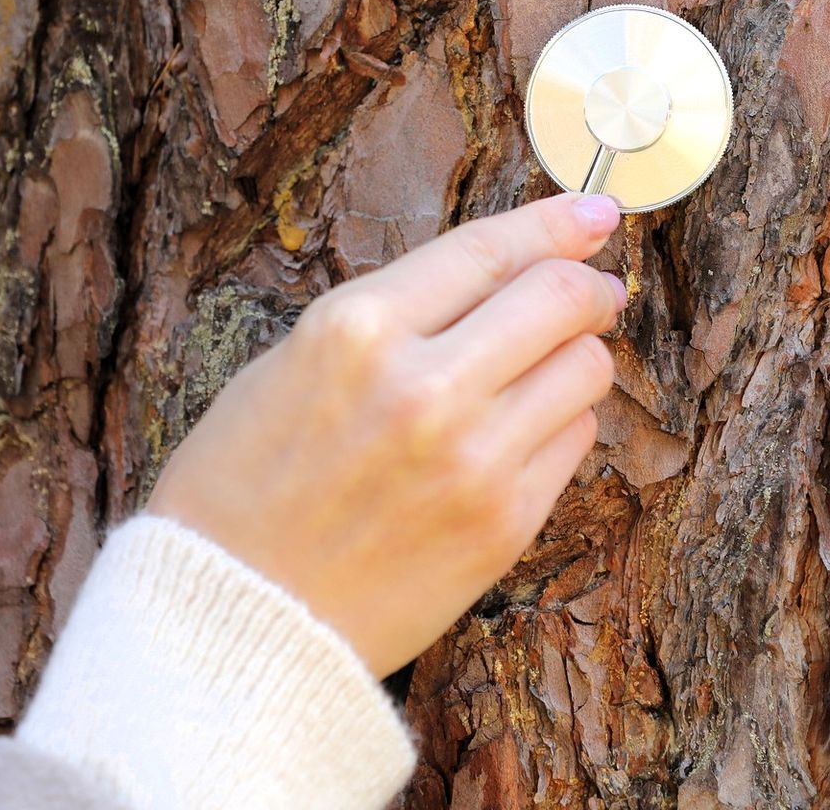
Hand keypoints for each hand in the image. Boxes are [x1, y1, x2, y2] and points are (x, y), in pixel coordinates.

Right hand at [146, 192, 625, 676]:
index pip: (491, 249)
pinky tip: (522, 432)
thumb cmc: (246, 487)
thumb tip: (504, 269)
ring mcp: (473, 459)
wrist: (235, 618)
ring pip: (585, 368)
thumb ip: (400, 312)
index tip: (593, 212)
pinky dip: (562, 424)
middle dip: (588, 284)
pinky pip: (576, 440)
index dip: (555, 223)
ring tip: (545, 368)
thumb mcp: (296, 361)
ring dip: (577, 356)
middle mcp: (424, 387)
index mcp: (357, 329)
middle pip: (560, 298)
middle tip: (594, 290)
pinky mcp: (505, 522)